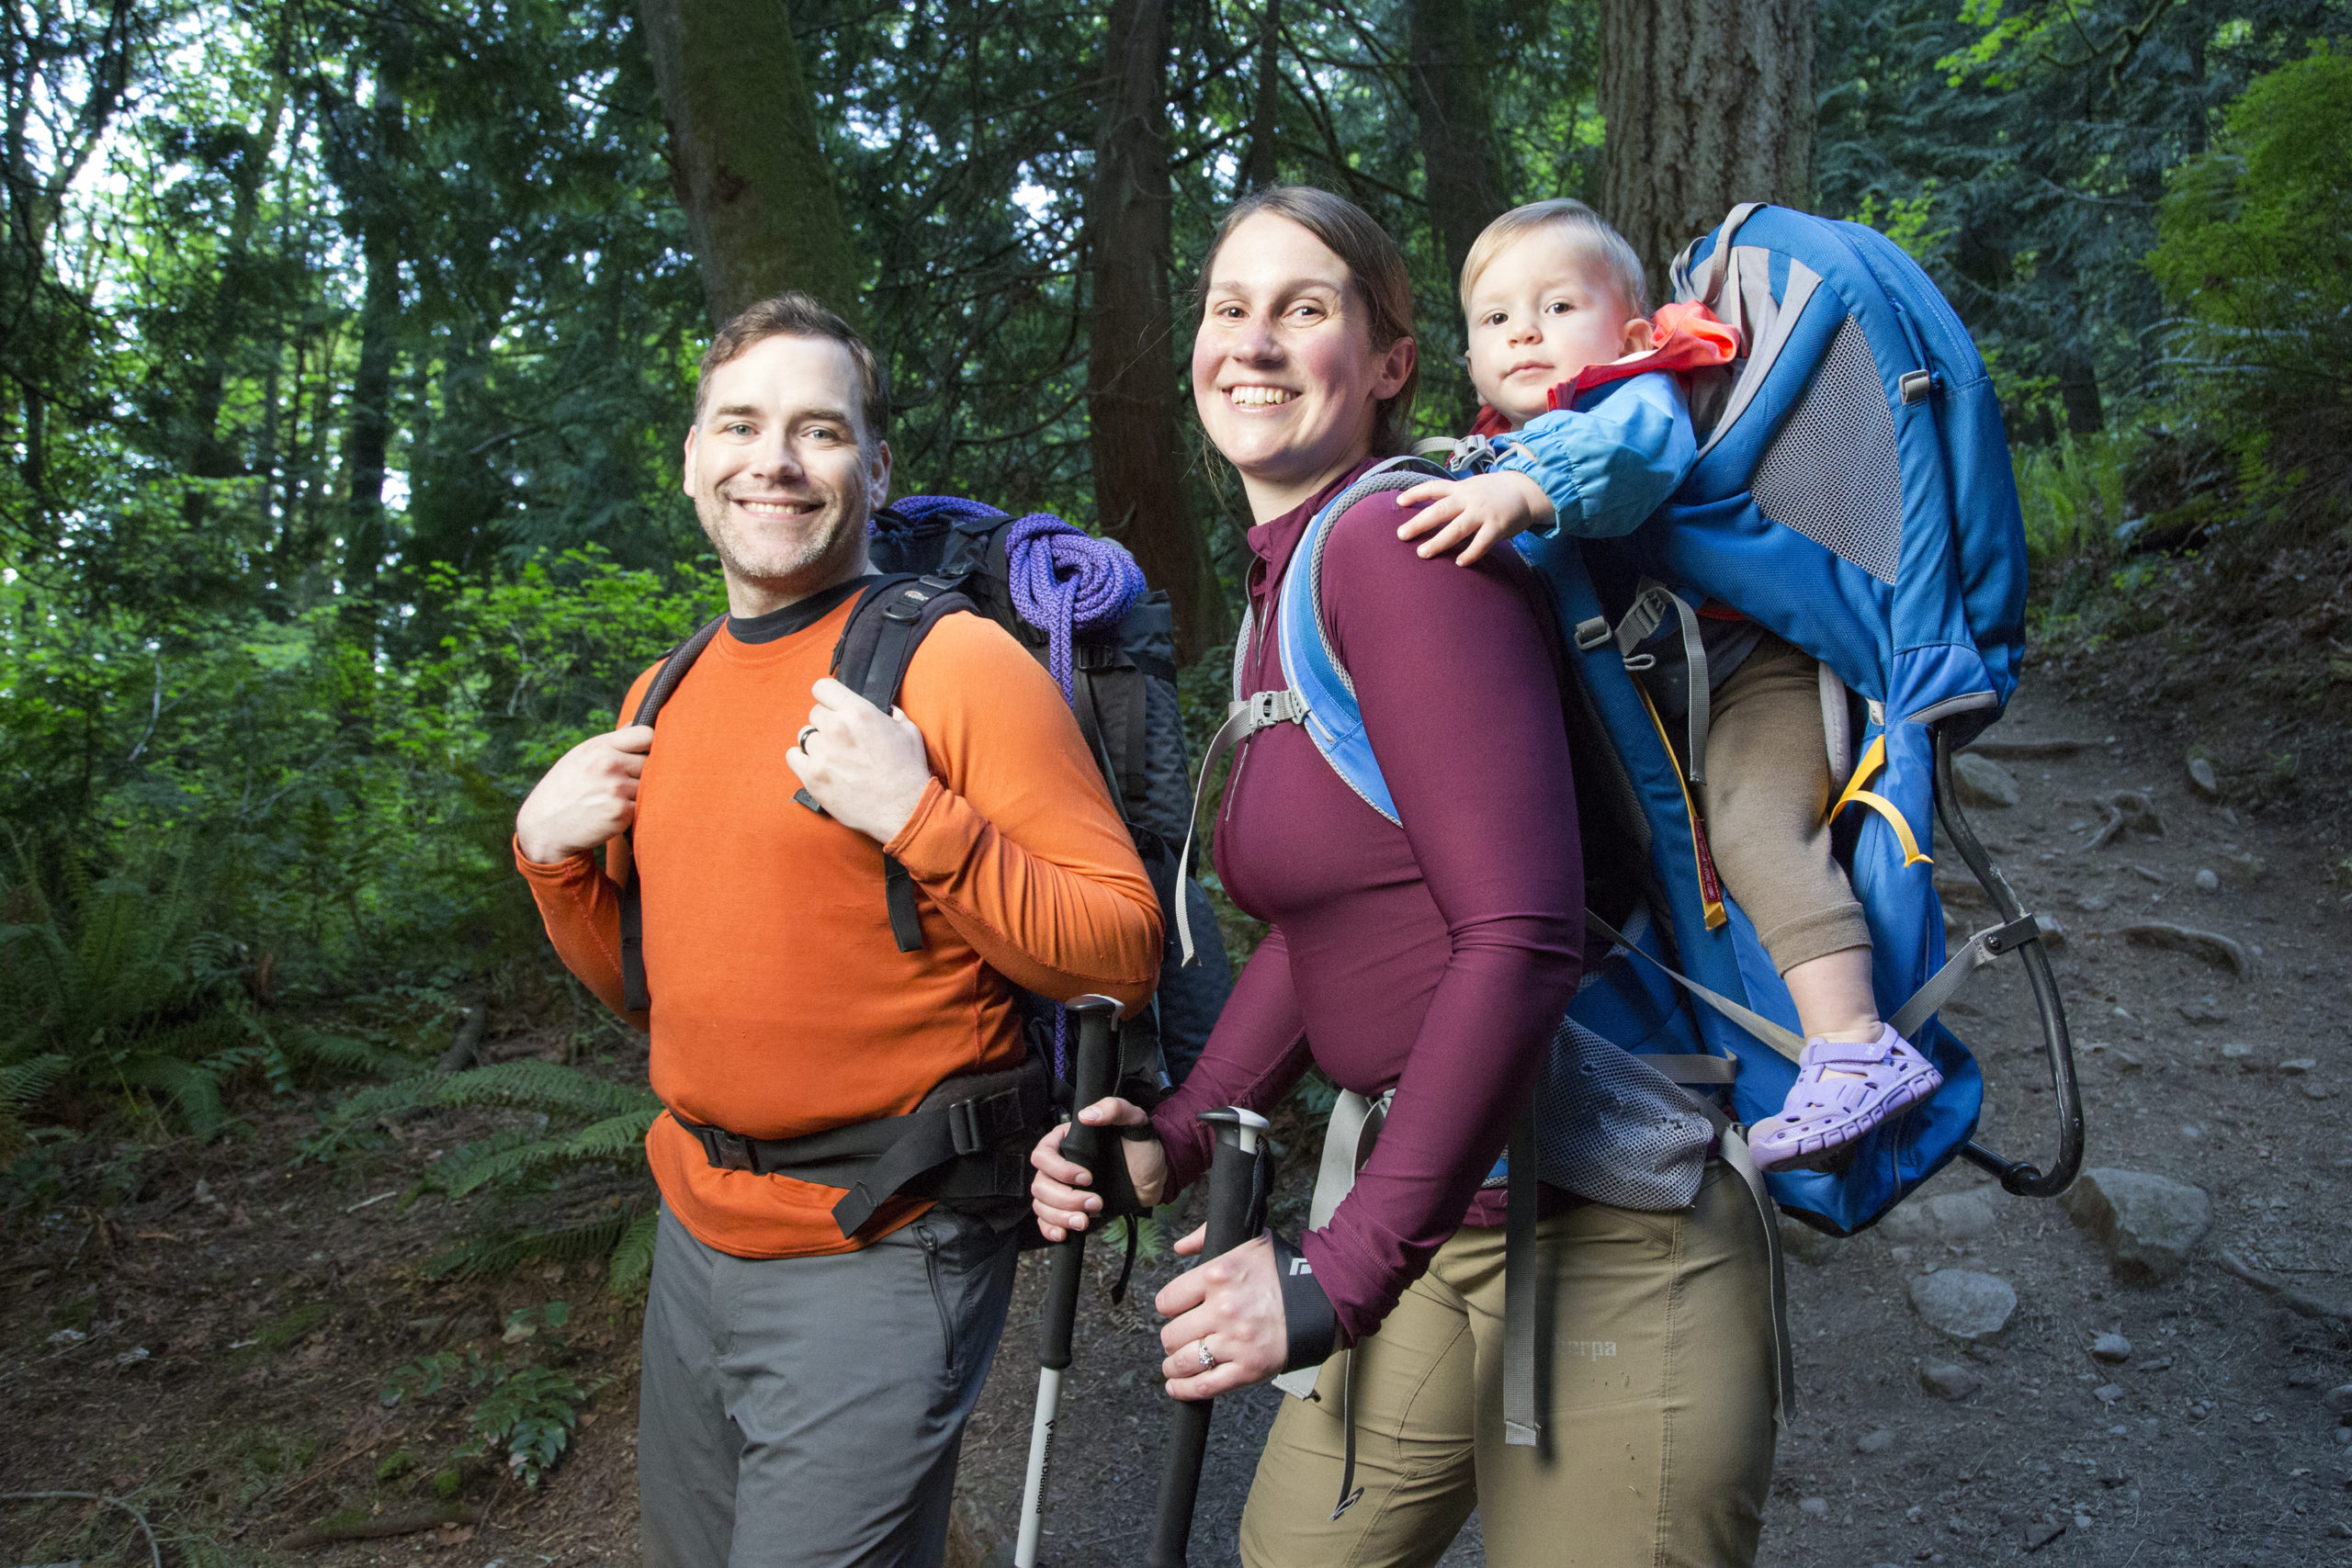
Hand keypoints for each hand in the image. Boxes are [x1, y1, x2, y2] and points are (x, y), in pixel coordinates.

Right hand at [515, 725, 654, 862]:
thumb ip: (611, 742)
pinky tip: (611, 814)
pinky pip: (642, 808)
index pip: (646, 735)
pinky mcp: (621, 814)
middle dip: (641, 773)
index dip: (648, 745)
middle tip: (621, 784)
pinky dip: (632, 813)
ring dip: (637, 795)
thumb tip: (639, 724)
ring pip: (649, 787)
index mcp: (599, 747)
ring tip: (612, 800)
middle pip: (651, 762)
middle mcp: (609, 765)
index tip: (642, 755)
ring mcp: (616, 790)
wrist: (544, 826)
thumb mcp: (580, 756)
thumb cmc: (564, 788)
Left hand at [786, 677, 934, 843]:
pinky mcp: (812, 777)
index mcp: (859, 712)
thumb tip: (884, 710)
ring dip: (817, 744)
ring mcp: (822, 754)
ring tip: (834, 757)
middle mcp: (837, 729)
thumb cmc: (908, 771)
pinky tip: (818, 765)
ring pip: (805, 736)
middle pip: (814, 713)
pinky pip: (793, 756)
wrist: (904, 809)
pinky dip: (802, 760)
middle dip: (826, 723)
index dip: (827, 697)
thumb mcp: (908, 731)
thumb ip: (890, 714)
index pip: (822, 687)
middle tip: (840, 739)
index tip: (832, 706)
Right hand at [1030, 1096, 1168, 1240]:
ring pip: (1041, 1205)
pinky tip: (1064, 1233)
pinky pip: (1046, 1221)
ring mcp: (1063, 1189)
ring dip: (1061, 1216)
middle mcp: (1059, 1166)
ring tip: (1086, 1219)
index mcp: (1066, 1141)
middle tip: (1095, 1202)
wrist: (1155, 1177)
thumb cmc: (1142, 1147)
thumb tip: (1087, 1116)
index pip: (1042, 1155)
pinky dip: (1050, 1229)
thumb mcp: (1134, 1121)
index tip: (1087, 1177)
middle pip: (1040, 1185)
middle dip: (1066, 1199)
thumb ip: (1114, 1109)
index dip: (1059, 1169)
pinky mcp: (1069, 1210)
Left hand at [1156, 1231, 1284, 1398]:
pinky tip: (1178, 1386)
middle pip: (1171, 1334)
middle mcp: (1223, 1309)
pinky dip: (1185, 1389)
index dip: (1168, 1308)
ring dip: (1174, 1365)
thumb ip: (1207, 1237)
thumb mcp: (1248, 1240)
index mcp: (1218, 1275)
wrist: (1326, 1296)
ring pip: (1183, 1362)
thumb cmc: (1288, 1270)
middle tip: (1179, 1338)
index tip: (1175, 1312)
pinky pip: (1206, 1385)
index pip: (1167, 1301)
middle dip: (1172, 1338)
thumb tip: (1180, 1247)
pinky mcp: (1250, 1368)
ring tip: (1175, 1364)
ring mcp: (1235, 1342)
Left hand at [1395, 470, 1555, 564]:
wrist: (1527, 489)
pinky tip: (1459, 563)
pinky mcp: (1497, 526)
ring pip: (1457, 528)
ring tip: (1422, 553)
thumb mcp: (1472, 487)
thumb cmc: (1494, 492)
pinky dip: (1470, 553)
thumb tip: (1429, 511)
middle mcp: (1469, 499)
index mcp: (1461, 488)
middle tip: (1401, 535)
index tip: (1399, 501)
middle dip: (1419, 523)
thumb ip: (1453, 497)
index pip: (1434, 487)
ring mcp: (1483, 512)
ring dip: (1439, 542)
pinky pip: (1481, 543)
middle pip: (1440, 510)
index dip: (1416, 493)